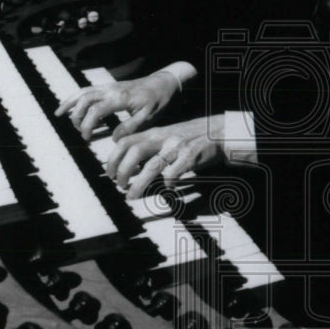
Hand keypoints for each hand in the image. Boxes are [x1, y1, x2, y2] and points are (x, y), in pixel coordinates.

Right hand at [54, 71, 179, 140]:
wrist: (163, 83)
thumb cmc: (158, 101)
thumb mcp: (150, 117)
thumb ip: (131, 127)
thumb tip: (114, 138)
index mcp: (121, 98)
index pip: (96, 110)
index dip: (87, 124)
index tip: (86, 137)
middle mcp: (111, 89)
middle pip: (85, 100)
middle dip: (77, 116)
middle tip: (81, 132)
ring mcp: (108, 86)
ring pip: (83, 92)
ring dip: (71, 104)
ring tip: (60, 115)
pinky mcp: (108, 86)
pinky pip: (87, 89)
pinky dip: (75, 96)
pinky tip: (67, 105)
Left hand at [106, 115, 224, 198]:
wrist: (219, 132)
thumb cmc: (191, 137)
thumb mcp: (167, 136)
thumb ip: (150, 146)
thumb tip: (131, 166)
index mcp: (154, 133)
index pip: (125, 141)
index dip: (113, 158)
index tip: (110, 173)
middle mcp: (163, 138)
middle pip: (134, 152)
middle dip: (122, 171)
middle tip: (119, 185)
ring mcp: (177, 147)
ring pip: (151, 166)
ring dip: (138, 184)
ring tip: (132, 196)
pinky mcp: (191, 157)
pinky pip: (174, 174)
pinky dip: (167, 184)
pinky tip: (167, 190)